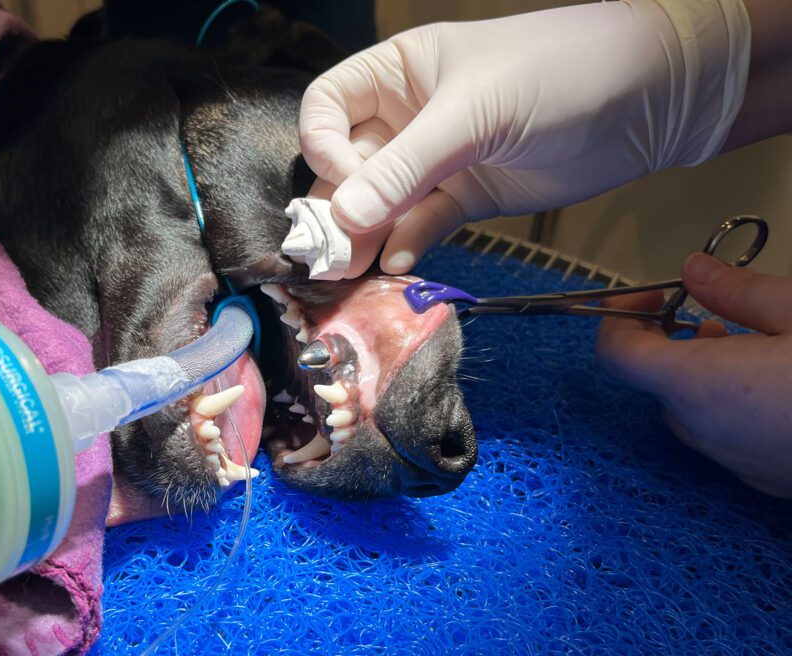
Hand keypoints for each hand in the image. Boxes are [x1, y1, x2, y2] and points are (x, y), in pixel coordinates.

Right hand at [299, 0, 750, 273]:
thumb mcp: (474, 111)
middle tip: (333, 251)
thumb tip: (343, 214)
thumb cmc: (558, 71)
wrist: (645, 100)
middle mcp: (408, 116)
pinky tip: (400, 264)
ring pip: (381, 203)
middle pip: (347, 163)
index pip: (328, 108)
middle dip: (338, 205)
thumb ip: (407, 165)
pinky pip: (421, 224)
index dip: (324, 146)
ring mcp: (437, 160)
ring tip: (356, 269)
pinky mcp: (466, 197)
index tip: (346, 181)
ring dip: (367, 235)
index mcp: (399, 72)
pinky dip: (408, 245)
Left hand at [596, 253, 791, 496]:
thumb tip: (695, 271)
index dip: (619, 317)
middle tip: (707, 313)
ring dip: (702, 374)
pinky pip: (727, 437)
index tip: (646, 295)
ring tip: (747, 342)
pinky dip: (732, 404)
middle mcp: (706, 432)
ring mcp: (737, 464)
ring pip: (691, 413)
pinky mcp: (768, 481)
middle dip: (670, 343)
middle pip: (656, 384)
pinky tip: (778, 383)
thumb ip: (739, 291)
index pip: (618, 354)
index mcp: (699, 385)